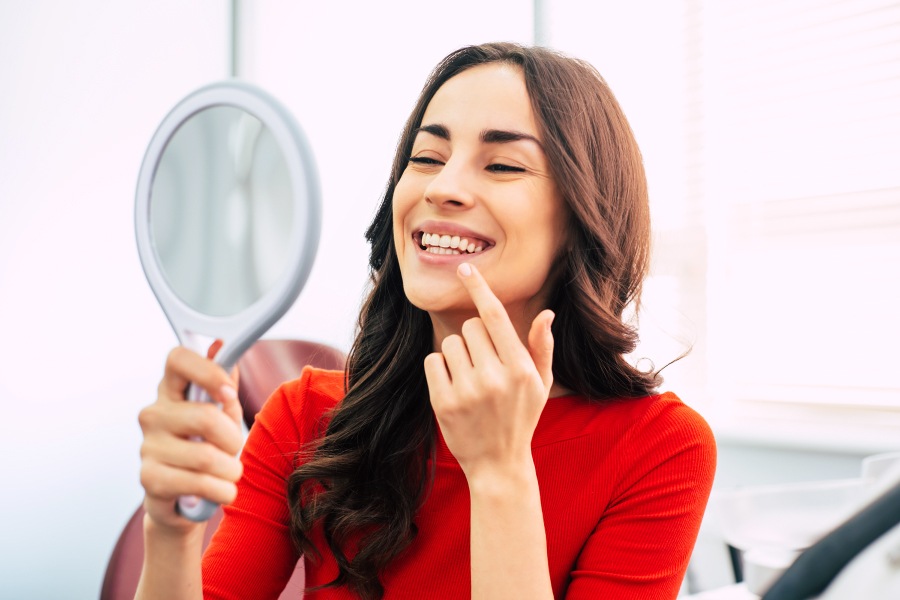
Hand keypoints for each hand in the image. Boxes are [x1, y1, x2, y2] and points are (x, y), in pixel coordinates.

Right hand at [137, 344, 243, 531]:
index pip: (178, 359)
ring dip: (230, 471)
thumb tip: (219, 346)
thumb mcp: (222, 415)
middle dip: (233, 439)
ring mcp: (148, 446)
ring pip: (206, 456)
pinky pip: (199, 483)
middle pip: (205, 417)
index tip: (228, 393)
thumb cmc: (206, 450)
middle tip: (233, 450)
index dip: (208, 371)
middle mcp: (154, 414)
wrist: (185, 500)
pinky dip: (221, 490)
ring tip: (229, 475)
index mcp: (172, 391)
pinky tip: (221, 491)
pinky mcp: (149, 478)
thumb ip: (224, 385)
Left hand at [423, 263, 554, 482]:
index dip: (480, 289)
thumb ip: (542, 347)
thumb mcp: (541, 384)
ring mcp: (467, 391)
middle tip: (484, 365)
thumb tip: (546, 314)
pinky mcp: (443, 402)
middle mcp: (494, 377)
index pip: (496, 317)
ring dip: (457, 354)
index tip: (465, 268)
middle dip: (475, 339)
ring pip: (450, 343)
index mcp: (520, 368)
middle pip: (470, 327)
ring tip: (470, 379)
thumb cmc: (521, 417)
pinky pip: (433, 361)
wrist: (498, 464)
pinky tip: (454, 388)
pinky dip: (440, 369)